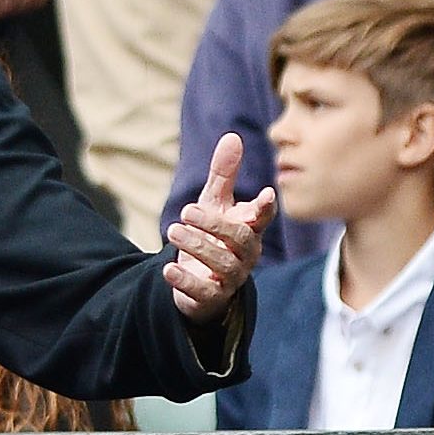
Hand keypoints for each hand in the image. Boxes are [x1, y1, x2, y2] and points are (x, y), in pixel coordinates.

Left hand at [164, 133, 274, 322]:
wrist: (196, 279)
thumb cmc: (211, 235)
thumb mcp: (214, 203)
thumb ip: (223, 174)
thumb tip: (232, 137)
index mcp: (249, 228)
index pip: (262, 218)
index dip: (265, 208)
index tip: (266, 195)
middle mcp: (246, 254)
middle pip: (240, 239)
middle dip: (214, 224)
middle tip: (185, 211)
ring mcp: (231, 278)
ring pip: (223, 263)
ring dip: (197, 246)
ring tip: (174, 230)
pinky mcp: (212, 298)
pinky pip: (204, 292)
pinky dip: (186, 281)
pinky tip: (167, 270)